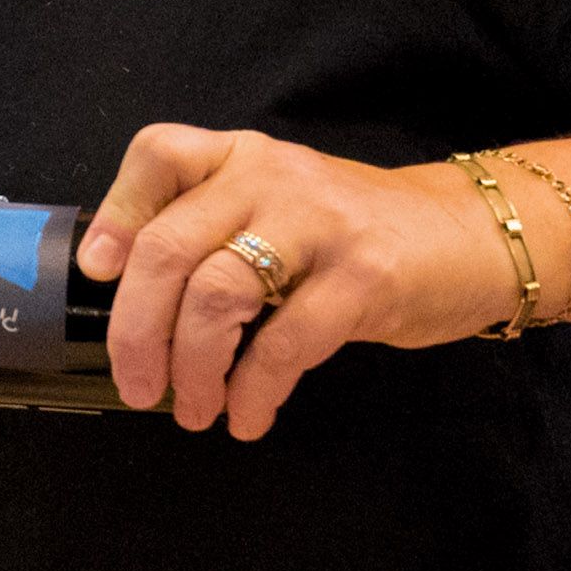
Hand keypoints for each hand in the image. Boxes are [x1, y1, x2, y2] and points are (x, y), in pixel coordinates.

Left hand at [79, 125, 518, 438]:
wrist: (473, 237)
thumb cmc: (357, 235)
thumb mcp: (280, 210)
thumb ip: (214, 232)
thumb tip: (132, 304)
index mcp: (242, 156)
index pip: (160, 155)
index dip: (117, 215)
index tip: (97, 274)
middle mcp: (273, 177)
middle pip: (170, 248)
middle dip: (137, 330)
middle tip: (137, 384)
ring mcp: (320, 223)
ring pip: (217, 296)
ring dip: (192, 367)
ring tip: (193, 409)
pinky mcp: (365, 275)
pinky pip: (285, 342)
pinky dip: (254, 390)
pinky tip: (249, 416)